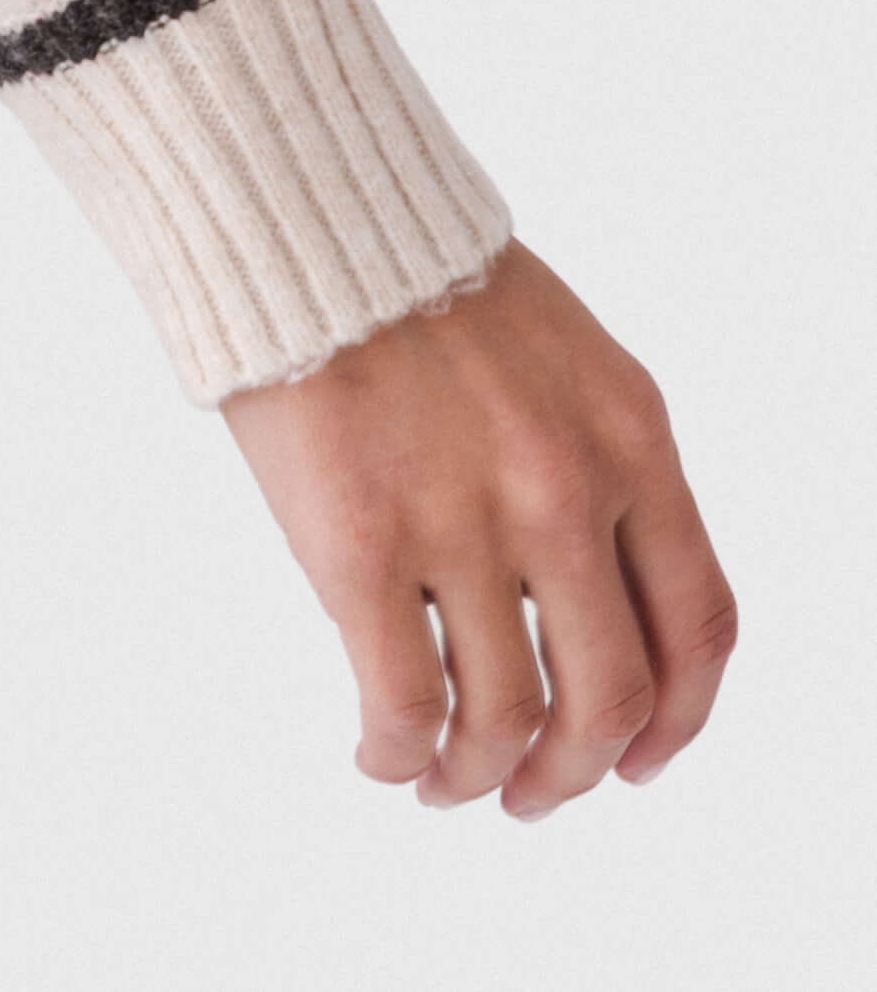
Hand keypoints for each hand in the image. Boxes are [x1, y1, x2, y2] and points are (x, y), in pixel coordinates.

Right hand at [223, 238, 734, 812]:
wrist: (299, 205)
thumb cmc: (412, 271)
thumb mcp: (560, 355)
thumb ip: (594, 464)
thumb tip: (589, 601)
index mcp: (629, 439)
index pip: (698, 626)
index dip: (675, 721)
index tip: (634, 758)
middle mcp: (565, 491)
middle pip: (609, 697)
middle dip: (572, 772)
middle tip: (529, 792)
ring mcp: (464, 522)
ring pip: (507, 721)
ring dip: (478, 776)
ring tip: (443, 780)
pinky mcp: (361, 545)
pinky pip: (404, 704)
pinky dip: (398, 754)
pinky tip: (380, 752)